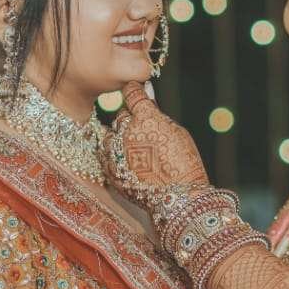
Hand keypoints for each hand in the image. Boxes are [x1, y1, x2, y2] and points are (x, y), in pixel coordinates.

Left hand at [103, 81, 211, 206]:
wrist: (179, 197)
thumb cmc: (183, 163)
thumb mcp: (176, 131)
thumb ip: (158, 115)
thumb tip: (147, 102)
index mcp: (146, 118)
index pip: (131, 93)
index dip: (133, 90)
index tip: (134, 91)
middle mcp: (127, 132)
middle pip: (120, 115)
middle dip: (128, 117)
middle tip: (139, 125)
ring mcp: (116, 152)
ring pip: (108, 134)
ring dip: (116, 136)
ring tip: (130, 144)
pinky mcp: (111, 170)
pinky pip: (105, 155)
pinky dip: (112, 153)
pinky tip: (123, 157)